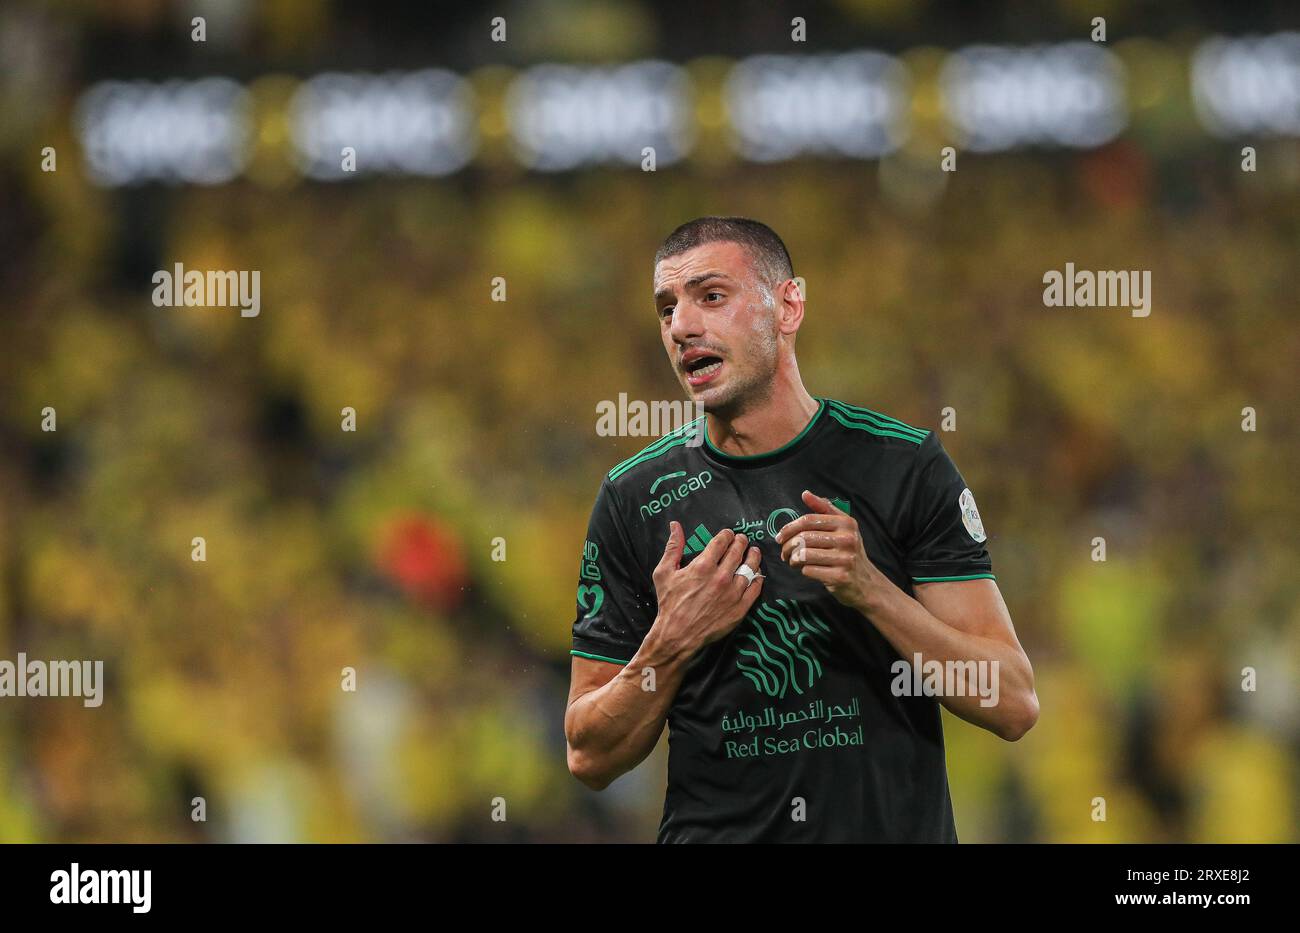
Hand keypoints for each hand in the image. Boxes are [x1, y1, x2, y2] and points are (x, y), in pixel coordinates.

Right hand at [649, 523, 763, 657]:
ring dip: (753, 557)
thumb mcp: (664, 573)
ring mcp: (733, 593)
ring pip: (750, 568)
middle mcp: (721, 577)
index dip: (726, 534)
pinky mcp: (740, 608)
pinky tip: (757, 574)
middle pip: (738, 551)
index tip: (728, 534)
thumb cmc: (669, 603)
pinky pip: (755, 589)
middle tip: (742, 539)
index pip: (721, 541)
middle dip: (741, 542)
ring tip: (754, 552)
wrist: (677, 635)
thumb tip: (675, 526)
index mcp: (703, 566)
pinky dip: (758, 579)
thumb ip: (672, 547)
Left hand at [776, 490, 886, 611]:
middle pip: (804, 538)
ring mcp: (845, 558)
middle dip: (788, 546)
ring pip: (804, 554)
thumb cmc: (849, 552)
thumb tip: (805, 494)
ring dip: (793, 559)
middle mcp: (847, 539)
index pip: (808, 520)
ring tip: (793, 561)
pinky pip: (809, 570)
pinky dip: (802, 570)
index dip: (789, 528)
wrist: (866, 582)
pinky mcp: (840, 576)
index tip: (779, 536)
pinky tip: (806, 570)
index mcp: (846, 523)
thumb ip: (824, 509)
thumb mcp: (842, 527)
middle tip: (784, 553)